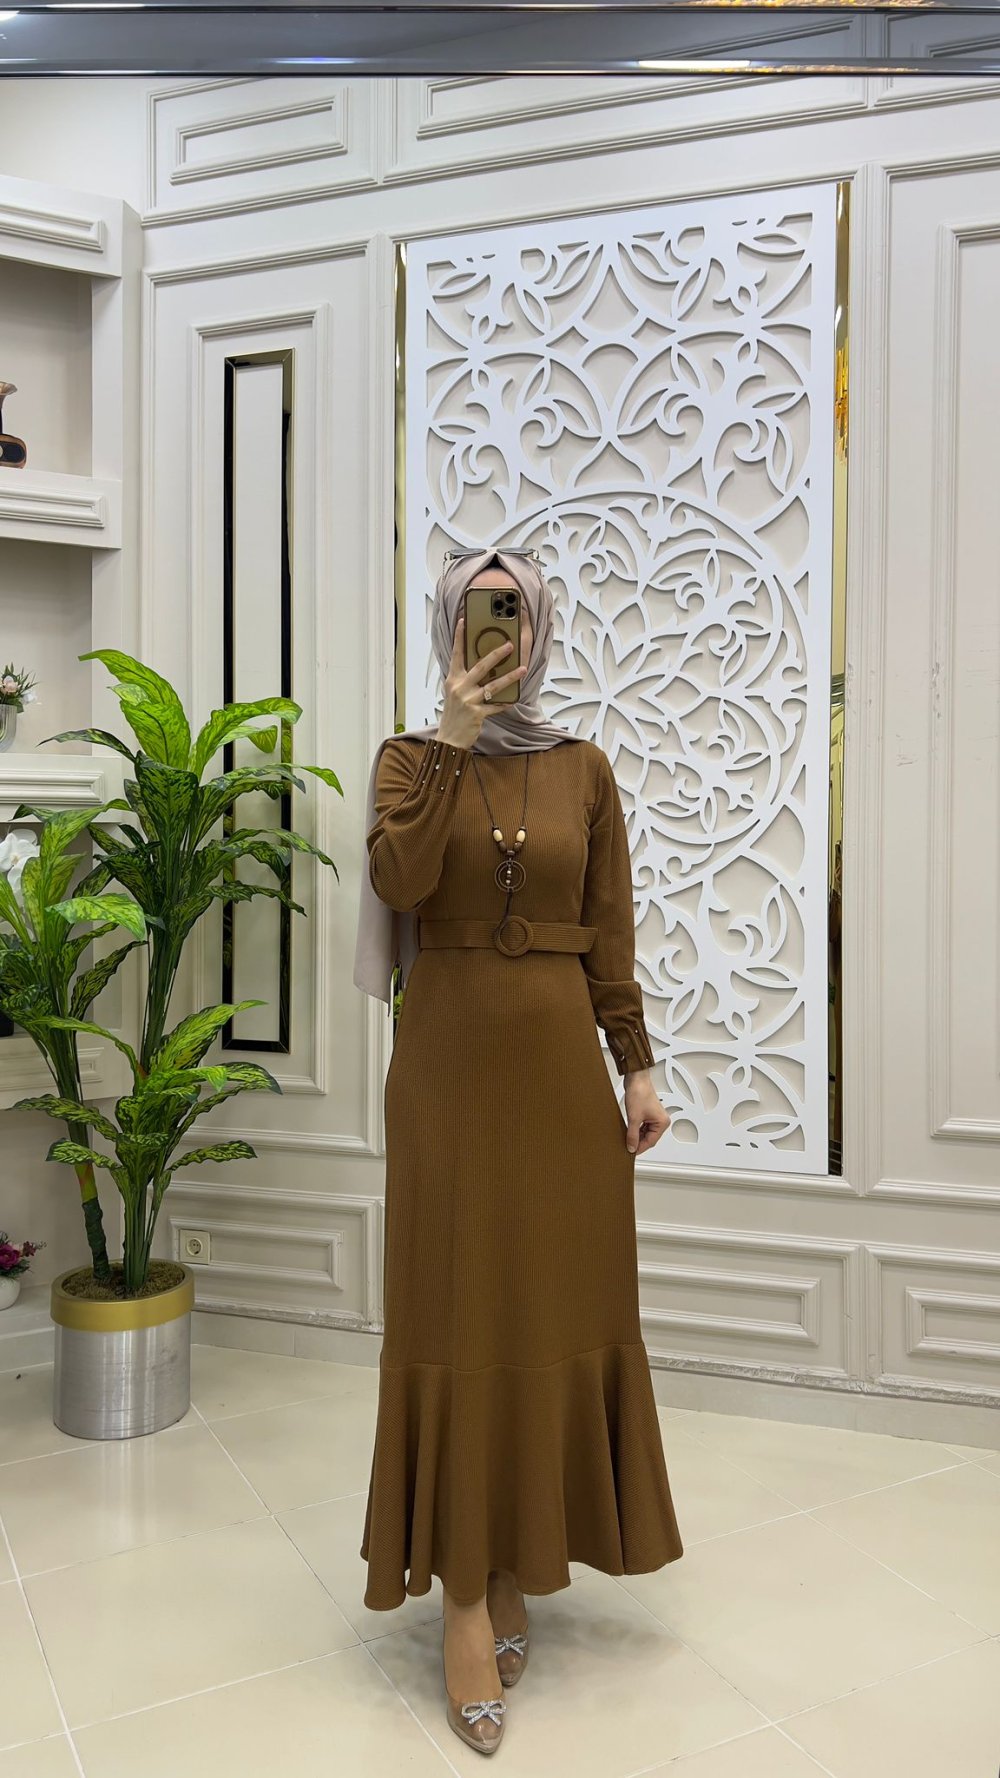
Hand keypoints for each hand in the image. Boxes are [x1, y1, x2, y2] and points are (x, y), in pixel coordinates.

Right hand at [435, 613, 527, 750]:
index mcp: (453, 680)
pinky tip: (515, 699)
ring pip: (494, 685)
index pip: (456, 654)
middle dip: (497, 654)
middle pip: (481, 666)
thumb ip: (466, 680)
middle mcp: (460, 688)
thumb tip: (486, 668)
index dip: (459, 637)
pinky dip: (506, 702)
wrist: (449, 739)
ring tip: (523, 669)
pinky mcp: (477, 714)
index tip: (463, 621)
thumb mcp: (455, 694)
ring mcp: (468, 701)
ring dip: (511, 677)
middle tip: (510, 645)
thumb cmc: (454, 715)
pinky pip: (496, 705)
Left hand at [623, 1070, 670, 1155]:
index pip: (651, 1142)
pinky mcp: (647, 1114)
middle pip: (648, 1138)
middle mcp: (660, 1121)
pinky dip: (635, 1129)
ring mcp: (654, 1117)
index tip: (630, 1152)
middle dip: (637, 1142)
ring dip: (636, 1135)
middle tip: (626, 1146)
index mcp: (662, 1123)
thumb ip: (632, 1135)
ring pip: (645, 1133)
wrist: (636, 1078)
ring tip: (626, 1137)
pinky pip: (642, 1127)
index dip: (639, 1148)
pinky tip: (628, 1131)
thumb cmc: (639, 1092)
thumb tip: (631, 1147)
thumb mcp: (634, 1118)